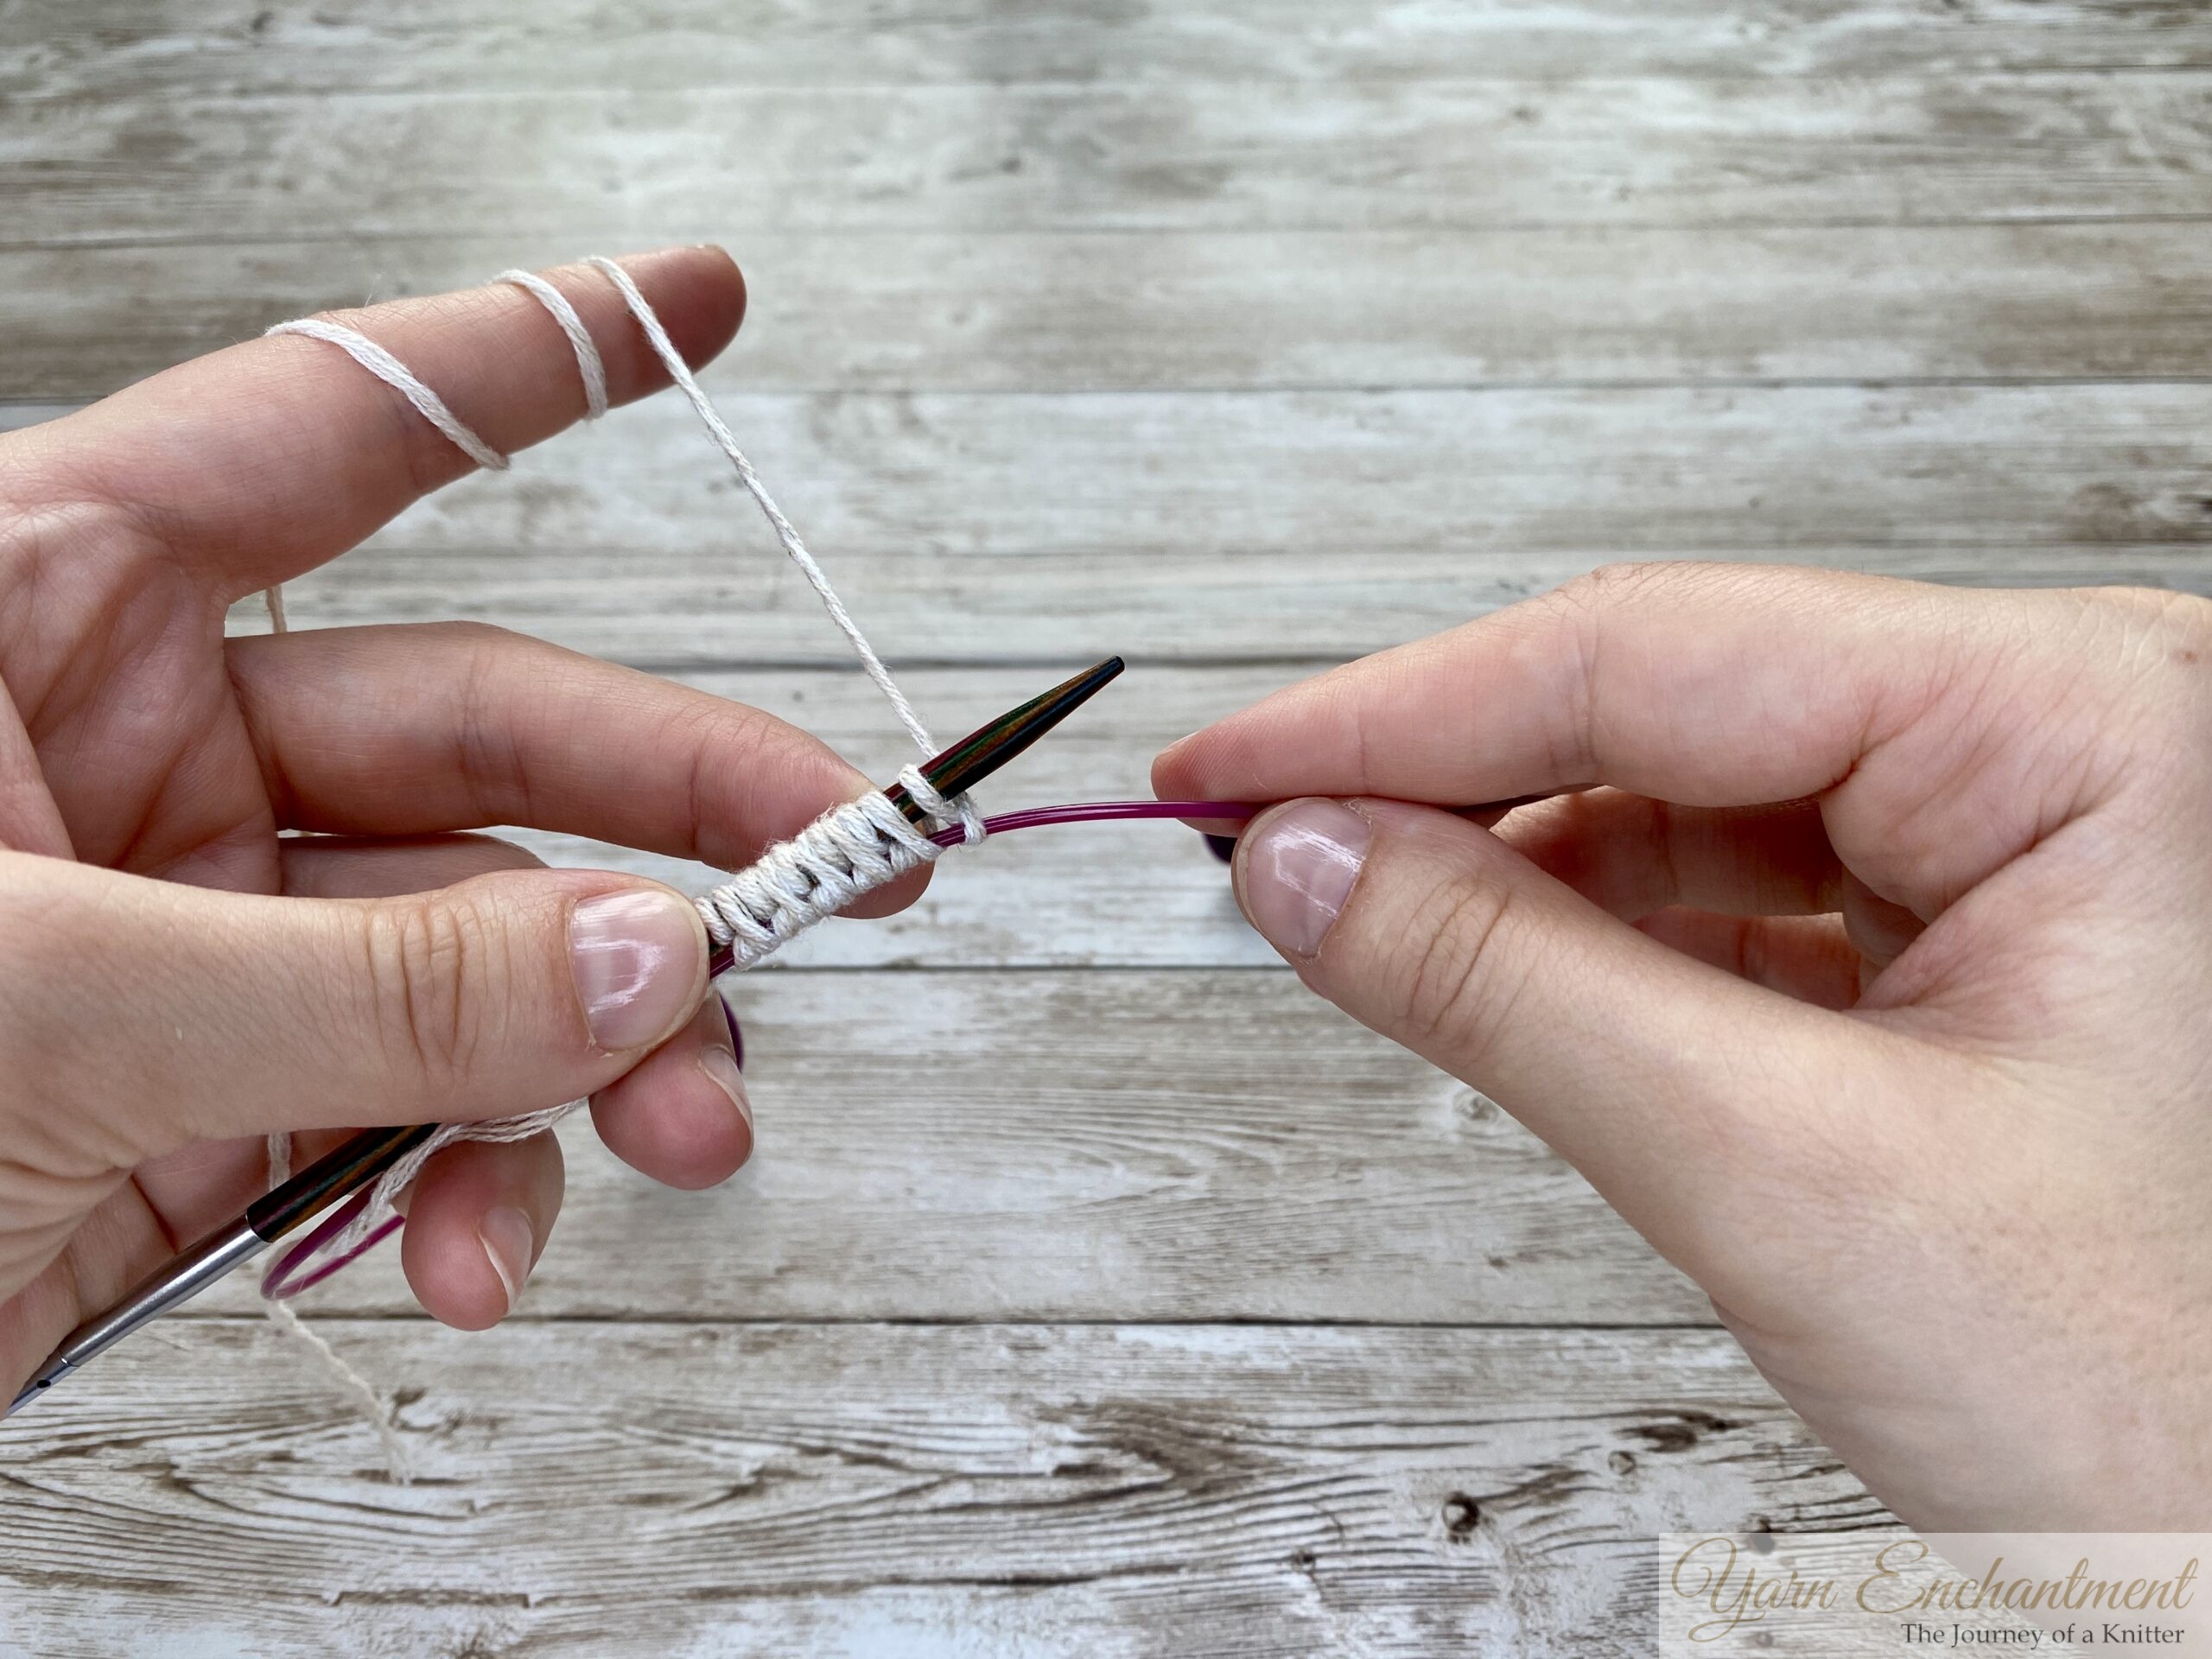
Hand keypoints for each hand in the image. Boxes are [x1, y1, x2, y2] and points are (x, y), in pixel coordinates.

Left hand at [0, 249, 915, 1394]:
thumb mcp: (42, 1008)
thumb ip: (372, 980)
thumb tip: (653, 957)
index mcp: (40, 610)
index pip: (331, 428)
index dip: (533, 357)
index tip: (702, 307)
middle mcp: (137, 753)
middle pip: (492, 734)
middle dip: (682, 819)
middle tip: (849, 869)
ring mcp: (200, 936)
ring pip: (491, 952)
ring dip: (609, 1054)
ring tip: (688, 1134)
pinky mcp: (220, 1103)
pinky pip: (421, 1112)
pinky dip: (476, 1191)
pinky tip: (462, 1260)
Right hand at [1156, 563, 2211, 1528]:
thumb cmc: (2173, 1409)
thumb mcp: (1786, 1178)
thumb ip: (1511, 988)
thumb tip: (1305, 865)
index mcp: (2088, 724)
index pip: (1657, 654)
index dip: (1398, 714)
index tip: (1225, 771)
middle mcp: (2067, 745)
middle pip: (1667, 706)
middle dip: (1446, 783)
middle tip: (1255, 840)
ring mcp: (2028, 841)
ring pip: (1690, 798)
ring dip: (1511, 864)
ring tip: (1353, 914)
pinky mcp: (1979, 936)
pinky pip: (1739, 896)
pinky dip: (1597, 935)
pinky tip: (1493, 964)